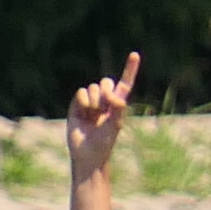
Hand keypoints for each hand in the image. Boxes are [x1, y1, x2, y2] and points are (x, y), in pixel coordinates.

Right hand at [67, 51, 139, 180]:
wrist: (87, 154)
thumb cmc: (104, 143)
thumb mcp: (116, 123)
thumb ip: (118, 106)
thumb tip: (111, 94)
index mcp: (117, 103)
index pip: (125, 83)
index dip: (129, 69)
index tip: (134, 55)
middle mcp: (103, 100)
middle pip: (105, 82)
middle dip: (105, 93)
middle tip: (104, 109)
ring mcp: (89, 103)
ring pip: (92, 87)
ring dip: (94, 102)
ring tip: (93, 117)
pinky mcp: (76, 107)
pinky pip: (80, 93)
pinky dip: (83, 103)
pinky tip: (83, 115)